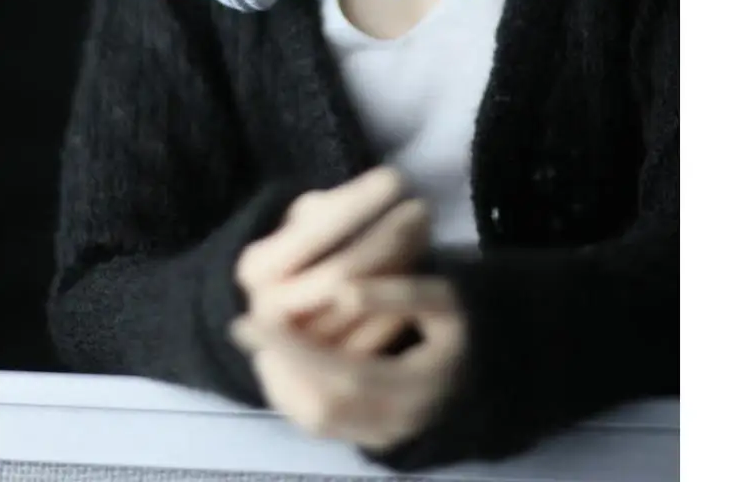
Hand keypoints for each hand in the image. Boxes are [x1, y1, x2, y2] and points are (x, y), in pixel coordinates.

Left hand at [230, 275, 466, 451]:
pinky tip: (281, 362)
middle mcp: (397, 424)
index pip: (345, 375)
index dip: (297, 350)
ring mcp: (383, 437)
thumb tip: (341, 292)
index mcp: (417, 388)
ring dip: (282, 381)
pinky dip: (294, 394)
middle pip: (323, 404)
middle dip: (280, 364)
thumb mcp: (444, 301)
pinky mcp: (372, 438)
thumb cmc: (462, 324)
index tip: (256, 317)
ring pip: (317, 420)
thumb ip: (399, 294)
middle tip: (246, 327)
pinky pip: (322, 425)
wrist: (484, 365)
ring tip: (260, 342)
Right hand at [234, 166, 429, 354]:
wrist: (279, 318)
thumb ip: (337, 207)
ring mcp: (292, 349)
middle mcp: (265, 311)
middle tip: (423, 209)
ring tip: (422, 232)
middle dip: (386, 237)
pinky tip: (417, 276)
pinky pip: (371, 341)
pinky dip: (396, 306)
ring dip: (397, 267)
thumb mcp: (304, 220)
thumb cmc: (300, 253)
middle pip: (341, 273)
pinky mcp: (319, 377)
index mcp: (254, 267)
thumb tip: (392, 182)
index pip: (314, 233)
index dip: (357, 204)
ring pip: (358, 308)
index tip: (396, 178)